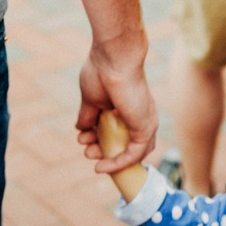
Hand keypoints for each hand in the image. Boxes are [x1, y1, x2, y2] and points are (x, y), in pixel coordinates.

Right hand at [75, 34, 156, 172]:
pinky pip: (134, 154)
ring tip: (90, 156)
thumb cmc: (102, 71)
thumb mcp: (91, 99)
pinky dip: (119, 163)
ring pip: (132, 152)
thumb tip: (81, 129)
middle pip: (126, 143)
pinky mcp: (145, 128)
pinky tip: (102, 167)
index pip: (120, 131)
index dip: (101, 139)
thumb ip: (88, 116)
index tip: (84, 140)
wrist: (113, 58)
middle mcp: (140, 115)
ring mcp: (145, 122)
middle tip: (86, 151)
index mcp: (128, 106)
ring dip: (110, 159)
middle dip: (104, 150)